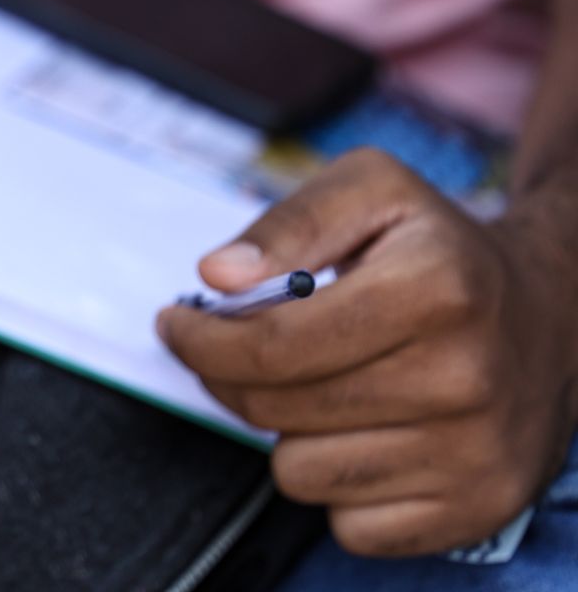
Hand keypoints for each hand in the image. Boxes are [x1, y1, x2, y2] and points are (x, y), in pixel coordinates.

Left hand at [158, 148, 577, 555]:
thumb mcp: (374, 192)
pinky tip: (366, 433)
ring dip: (289, 432)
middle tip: (239, 351)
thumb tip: (218, 275)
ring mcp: (475, 452)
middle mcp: (464, 377)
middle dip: (231, 378)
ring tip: (326, 387)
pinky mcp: (477, 508)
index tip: (177, 325)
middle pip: (273, 409)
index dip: (200, 339)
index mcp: (436, 288)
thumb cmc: (441, 253)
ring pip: (299, 474)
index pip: (271, 345)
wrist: (554, 317)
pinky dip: (337, 484)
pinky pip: (346, 525)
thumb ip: (289, 222)